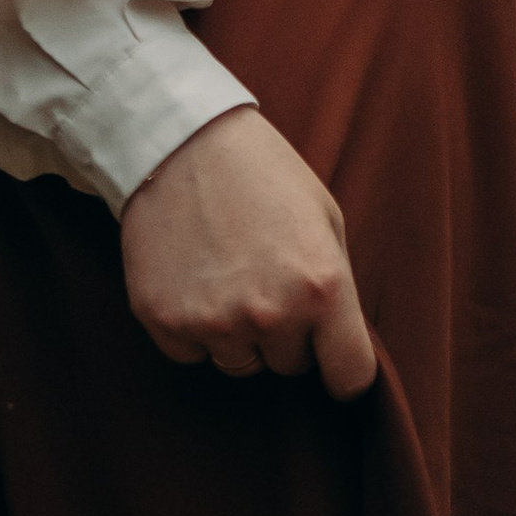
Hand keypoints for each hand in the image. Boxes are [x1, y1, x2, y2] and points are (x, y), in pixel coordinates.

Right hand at [119, 107, 376, 398]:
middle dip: (285, 333)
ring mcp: (214, 321)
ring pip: (239, 364)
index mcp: (322, 286)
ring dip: (238, 333)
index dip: (342, 367)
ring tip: (226, 270)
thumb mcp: (323, 215)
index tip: (330, 356)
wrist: (180, 137)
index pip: (349, 377)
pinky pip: (191, 354)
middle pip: (290, 367)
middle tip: (264, 275)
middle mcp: (271, 313)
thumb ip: (337, 285)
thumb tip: (337, 341)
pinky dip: (193, 326)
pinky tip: (192, 276)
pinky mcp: (166, 320)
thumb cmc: (262, 171)